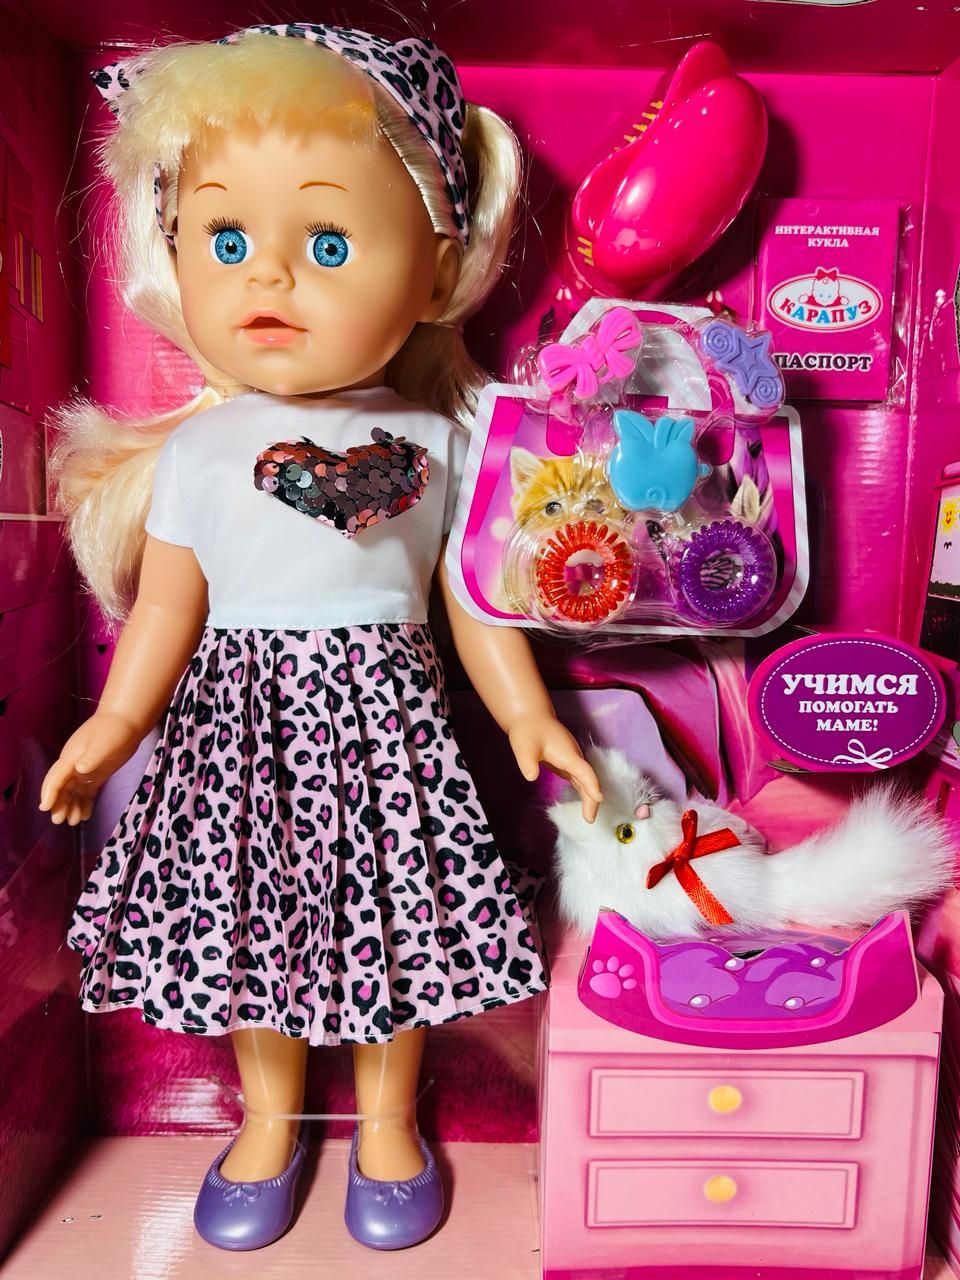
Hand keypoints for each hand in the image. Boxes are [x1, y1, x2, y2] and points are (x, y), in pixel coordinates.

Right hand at [38, 711, 143, 825]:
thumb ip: (92, 757)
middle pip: (61, 788)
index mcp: (71, 757)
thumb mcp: (103, 743)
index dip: (49, 793)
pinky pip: (86, 792)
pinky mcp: (96, 774)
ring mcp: (84, 771)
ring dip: (70, 807)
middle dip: (58, 804)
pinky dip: (84, 804)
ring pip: (72, 793)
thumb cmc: (113, 729)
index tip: (45, 808)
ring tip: (74, 822)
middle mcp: (74, 765)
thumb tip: (80, 769)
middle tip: (60, 821)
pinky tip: (85, 815)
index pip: (55, 778)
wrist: (126, 720)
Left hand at [508, 714, 602, 822]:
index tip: (599, 798)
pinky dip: (584, 790)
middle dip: (592, 799)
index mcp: (567, 754)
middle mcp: (574, 757)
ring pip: (586, 780)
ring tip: (589, 816)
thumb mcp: (523, 747)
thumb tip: (531, 777)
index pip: (584, 771)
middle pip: (589, 779)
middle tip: (589, 820)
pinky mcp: (567, 762)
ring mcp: (572, 759)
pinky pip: (580, 778)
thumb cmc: (527, 731)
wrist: (530, 717)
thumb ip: (528, 762)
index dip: (592, 785)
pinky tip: (584, 801)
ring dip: (590, 797)